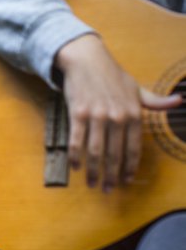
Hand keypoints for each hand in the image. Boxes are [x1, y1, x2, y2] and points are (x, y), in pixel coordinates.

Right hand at [56, 34, 181, 191]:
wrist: (86, 59)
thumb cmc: (111, 75)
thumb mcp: (136, 87)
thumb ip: (155, 101)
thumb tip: (178, 101)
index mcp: (133, 114)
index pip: (133, 149)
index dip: (130, 168)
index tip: (126, 181)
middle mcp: (116, 117)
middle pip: (114, 155)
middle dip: (111, 176)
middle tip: (108, 190)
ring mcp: (96, 116)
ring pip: (95, 152)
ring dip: (94, 171)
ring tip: (93, 183)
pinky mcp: (78, 113)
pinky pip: (76, 140)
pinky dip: (75, 156)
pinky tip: (76, 167)